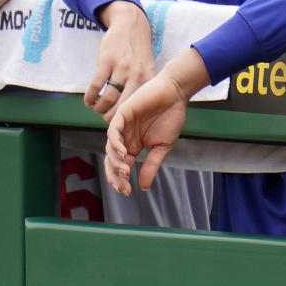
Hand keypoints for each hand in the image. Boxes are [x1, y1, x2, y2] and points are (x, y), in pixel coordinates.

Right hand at [84, 1, 154, 121]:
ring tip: (96, 108)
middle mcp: (137, 75)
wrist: (131, 25)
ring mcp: (121, 68)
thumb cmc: (138, 52)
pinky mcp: (106, 61)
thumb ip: (141, 87)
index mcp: (148, 79)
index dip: (128, 117)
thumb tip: (132, 112)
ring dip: (99, 108)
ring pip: (108, 98)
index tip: (122, 123)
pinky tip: (88, 101)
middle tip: (106, 120)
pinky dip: (90, 97)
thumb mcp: (148, 68)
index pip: (138, 106)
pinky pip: (96, 85)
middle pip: (123, 106)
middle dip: (112, 117)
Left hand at [104, 74, 188, 195]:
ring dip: (116, 161)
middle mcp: (124, 137)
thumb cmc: (171, 117)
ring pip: (110, 147)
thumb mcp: (162, 147)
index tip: (127, 191)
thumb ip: (151, 165)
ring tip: (125, 171)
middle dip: (115, 175)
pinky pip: (113, 131)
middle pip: (112, 159)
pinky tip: (122, 152)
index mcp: (133, 145)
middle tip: (122, 186)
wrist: (175, 94)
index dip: (121, 179)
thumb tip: (143, 187)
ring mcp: (122, 126)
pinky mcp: (122, 114)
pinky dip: (115, 142)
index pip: (121, 165)